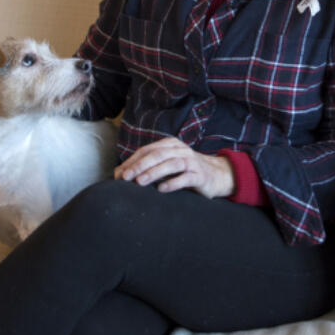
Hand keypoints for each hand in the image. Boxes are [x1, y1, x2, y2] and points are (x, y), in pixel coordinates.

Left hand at [114, 137, 234, 198]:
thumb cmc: (185, 171)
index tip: (119, 174)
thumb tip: (118, 174)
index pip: (147, 150)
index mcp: (170, 145)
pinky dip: (172, 183)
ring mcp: (191, 162)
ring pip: (171, 164)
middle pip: (157, 155)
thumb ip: (147, 166)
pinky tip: (161, 189)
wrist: (216, 175)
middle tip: (126, 177)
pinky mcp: (200, 175)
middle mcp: (180, 150)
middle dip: (140, 166)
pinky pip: (185, 177)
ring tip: (140, 182)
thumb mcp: (166, 165)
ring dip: (153, 173)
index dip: (133, 161)